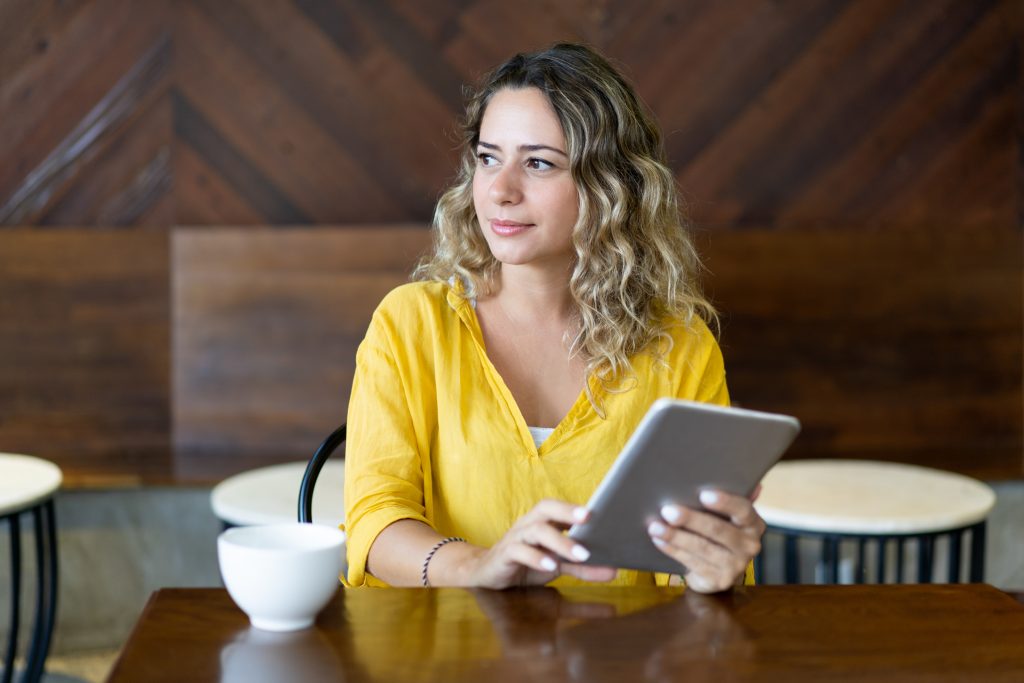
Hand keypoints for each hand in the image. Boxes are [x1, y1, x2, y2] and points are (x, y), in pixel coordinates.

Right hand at [461, 499, 616, 588]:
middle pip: (546, 509)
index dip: (576, 506)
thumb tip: (615, 569)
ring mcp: (515, 538)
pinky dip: (536, 558)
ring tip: (581, 555)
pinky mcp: (504, 555)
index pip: (559, 506)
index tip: (598, 511)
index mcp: (543, 521)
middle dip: (567, 512)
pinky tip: (552, 566)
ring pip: (536, 531)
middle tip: (589, 519)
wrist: (488, 574)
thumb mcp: (558, 565)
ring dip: (560, 542)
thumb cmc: (526, 564)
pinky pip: (519, 551)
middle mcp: (529, 524)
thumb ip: (584, 567)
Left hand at [647, 488, 764, 592]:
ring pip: (702, 547)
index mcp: (753, 523)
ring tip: (655, 526)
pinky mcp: (719, 581)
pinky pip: (691, 562)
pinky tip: (658, 540)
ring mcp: (736, 566)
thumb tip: (754, 483)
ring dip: (675, 536)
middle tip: (668, 510)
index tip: (703, 494)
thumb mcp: (726, 514)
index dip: (724, 502)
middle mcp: (749, 545)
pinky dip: (672, 550)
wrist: (717, 569)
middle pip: (718, 530)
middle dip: (691, 519)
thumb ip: (732, 497)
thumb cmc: (718, 531)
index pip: (743, 510)